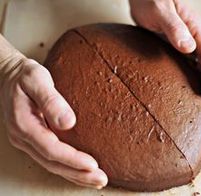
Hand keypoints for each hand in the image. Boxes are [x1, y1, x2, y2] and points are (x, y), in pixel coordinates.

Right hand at [0, 56, 107, 188]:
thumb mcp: (37, 79)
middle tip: (100, 179)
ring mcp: (27, 141)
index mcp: (24, 124)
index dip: (72, 159)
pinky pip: (50, 158)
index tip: (93, 165)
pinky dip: (67, 167)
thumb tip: (69, 122)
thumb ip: (51, 100)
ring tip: (95, 180)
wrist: (8, 77)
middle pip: (53, 163)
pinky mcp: (32, 140)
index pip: (51, 149)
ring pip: (52, 165)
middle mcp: (24, 137)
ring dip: (75, 174)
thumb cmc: (24, 76)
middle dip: (78, 174)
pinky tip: (79, 170)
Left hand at [129, 0, 200, 108]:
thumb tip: (189, 48)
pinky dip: (188, 75)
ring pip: (198, 65)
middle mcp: (192, 36)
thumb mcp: (161, 10)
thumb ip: (174, 27)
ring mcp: (183, 42)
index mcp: (195, 28)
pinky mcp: (172, 46)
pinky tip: (185, 86)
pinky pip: (184, 63)